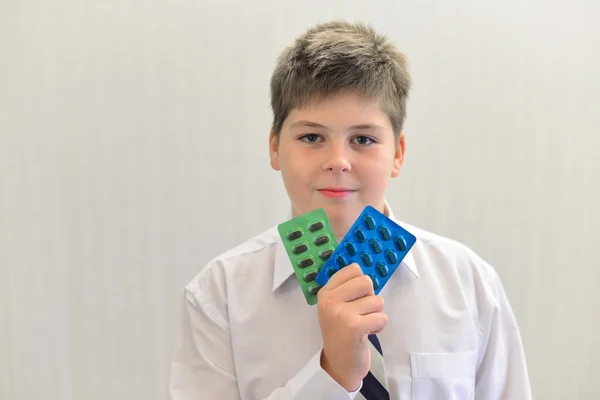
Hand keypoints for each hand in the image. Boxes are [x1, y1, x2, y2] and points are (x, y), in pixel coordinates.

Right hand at [316, 263, 386, 391]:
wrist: (339, 363)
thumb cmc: (342, 332)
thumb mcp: (335, 306)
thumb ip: (347, 288)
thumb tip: (365, 267)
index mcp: (326, 292)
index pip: (352, 269)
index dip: (361, 282)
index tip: (357, 296)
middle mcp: (330, 300)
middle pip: (366, 281)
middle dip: (370, 297)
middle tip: (361, 312)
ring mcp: (341, 313)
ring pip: (377, 300)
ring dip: (375, 314)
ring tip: (363, 324)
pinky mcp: (354, 327)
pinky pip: (381, 316)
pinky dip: (379, 326)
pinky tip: (368, 332)